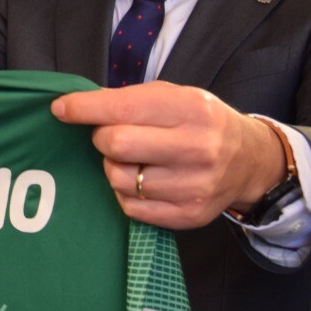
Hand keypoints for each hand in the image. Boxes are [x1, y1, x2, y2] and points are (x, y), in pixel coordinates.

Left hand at [51, 81, 286, 229]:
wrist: (249, 160)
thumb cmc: (200, 122)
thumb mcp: (175, 96)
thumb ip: (129, 100)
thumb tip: (73, 107)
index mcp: (191, 108)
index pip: (121, 109)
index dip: (83, 109)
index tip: (61, 109)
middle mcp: (197, 147)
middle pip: (115, 145)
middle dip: (102, 139)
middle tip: (111, 136)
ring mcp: (194, 185)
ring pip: (118, 179)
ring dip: (114, 168)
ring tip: (134, 160)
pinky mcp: (188, 214)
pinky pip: (130, 207)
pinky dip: (127, 193)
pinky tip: (143, 181)